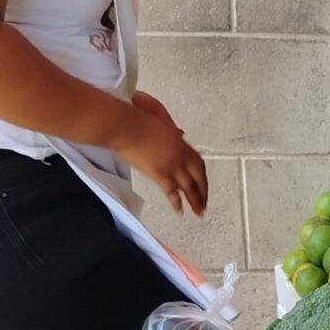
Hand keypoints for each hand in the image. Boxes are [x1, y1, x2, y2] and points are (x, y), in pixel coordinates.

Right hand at [116, 93, 207, 215]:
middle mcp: (179, 153)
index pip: (197, 160)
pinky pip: (172, 193)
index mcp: (180, 140)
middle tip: (205, 201)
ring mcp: (171, 164)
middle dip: (203, 191)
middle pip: (198, 176)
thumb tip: (179, 133)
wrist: (124, 125)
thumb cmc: (135, 118)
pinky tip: (180, 211)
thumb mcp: (161, 118)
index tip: (203, 181)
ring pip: (189, 187)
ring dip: (195, 201)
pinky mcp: (160, 174)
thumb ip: (171, 128)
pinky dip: (177, 203)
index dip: (201, 173)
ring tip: (198, 211)